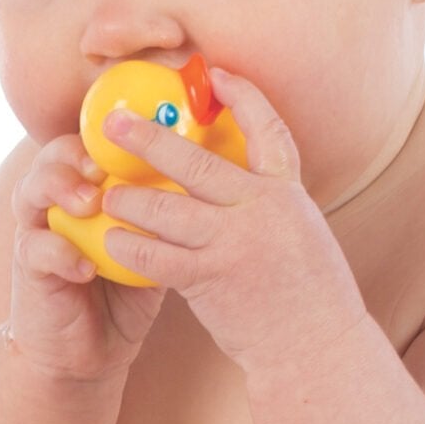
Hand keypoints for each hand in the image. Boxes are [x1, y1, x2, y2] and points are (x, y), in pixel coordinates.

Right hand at [8, 131, 166, 381]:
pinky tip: (85, 267)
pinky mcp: (29, 269)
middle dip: (78, 153)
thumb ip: (170, 214)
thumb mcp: (155, 248)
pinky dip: (60, 253)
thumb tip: (222, 180)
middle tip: (103, 165)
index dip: (108, 132)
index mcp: (89, 189)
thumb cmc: (124, 295)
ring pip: (31, 190)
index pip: (91, 143)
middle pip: (54, 155)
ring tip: (89, 202)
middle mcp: (58, 203)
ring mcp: (38, 232)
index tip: (140, 134)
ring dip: (61, 190)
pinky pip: (37, 248)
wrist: (88, 354)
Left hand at [94, 66, 368, 378]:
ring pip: (169, 207)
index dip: (243, 98)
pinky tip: (111, 241)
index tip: (216, 74)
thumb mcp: (301, 236)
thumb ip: (270, 207)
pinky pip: (159, 255)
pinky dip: (131, 247)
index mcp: (289, 194)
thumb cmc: (308, 299)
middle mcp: (264, 208)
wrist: (317, 349)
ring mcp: (237, 241)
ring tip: (106, 192)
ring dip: (131, 198)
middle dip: (152, 139)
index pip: (268, 131)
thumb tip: (232, 187)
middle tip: (115, 123)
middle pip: (198, 162)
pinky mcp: (213, 277)